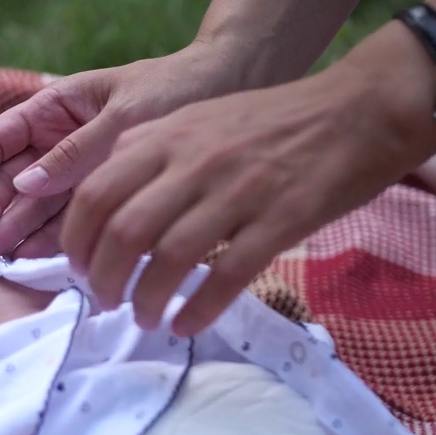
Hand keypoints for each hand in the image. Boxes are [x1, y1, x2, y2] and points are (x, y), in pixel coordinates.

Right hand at [0, 39, 244, 256]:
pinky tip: (36, 258)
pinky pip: (71, 219)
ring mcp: (81, 172)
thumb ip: (75, 152)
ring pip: (36, 203)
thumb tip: (23, 186)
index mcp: (56, 107)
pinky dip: (52, 239)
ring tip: (4, 256)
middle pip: (11, 177)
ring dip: (18, 228)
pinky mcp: (107, 198)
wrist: (235, 89)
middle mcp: (61, 141)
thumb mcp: (123, 116)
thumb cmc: (176, 88)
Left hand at [60, 59, 435, 335]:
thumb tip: (104, 192)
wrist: (359, 109)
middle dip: (102, 278)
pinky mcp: (281, 221)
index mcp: (168, 136)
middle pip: (123, 231)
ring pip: (170, 259)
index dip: (76, 241)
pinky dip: (198, 310)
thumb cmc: (275, 120)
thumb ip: (149, 149)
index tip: (77, 269)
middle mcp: (194, 162)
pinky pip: (228, 276)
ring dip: (145, 300)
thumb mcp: (199, 118)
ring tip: (143, 319)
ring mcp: (239, 192)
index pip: (96, 193)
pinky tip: (187, 325)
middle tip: (104, 302)